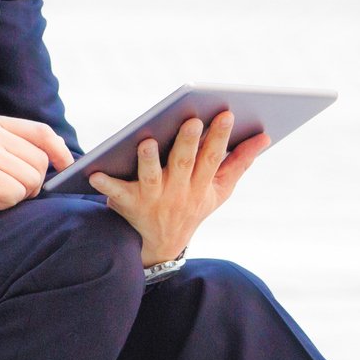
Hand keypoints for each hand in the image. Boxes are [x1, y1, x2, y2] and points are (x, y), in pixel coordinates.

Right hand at [0, 113, 72, 238]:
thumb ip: (13, 148)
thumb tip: (58, 159)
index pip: (40, 131)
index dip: (59, 149)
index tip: (67, 165)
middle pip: (41, 160)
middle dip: (32, 182)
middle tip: (4, 189)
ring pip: (32, 179)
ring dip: (17, 195)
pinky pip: (17, 194)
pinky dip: (5, 204)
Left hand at [87, 110, 269, 264]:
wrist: (160, 245)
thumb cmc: (192, 206)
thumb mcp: (219, 191)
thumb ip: (240, 163)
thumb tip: (265, 137)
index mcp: (201, 186)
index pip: (212, 158)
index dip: (220, 138)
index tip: (227, 114)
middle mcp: (178, 191)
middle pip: (184, 164)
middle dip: (189, 142)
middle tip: (192, 119)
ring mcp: (152, 198)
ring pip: (151, 177)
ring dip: (149, 160)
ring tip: (148, 141)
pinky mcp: (127, 203)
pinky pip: (115, 193)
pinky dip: (104, 184)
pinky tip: (94, 173)